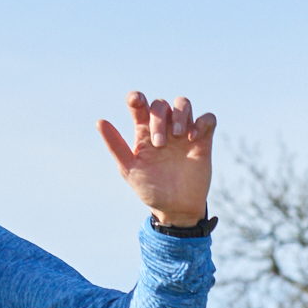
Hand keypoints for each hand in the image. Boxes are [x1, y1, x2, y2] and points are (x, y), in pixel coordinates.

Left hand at [97, 92, 215, 228]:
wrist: (175, 209)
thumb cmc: (151, 190)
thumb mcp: (129, 170)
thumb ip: (116, 146)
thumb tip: (100, 121)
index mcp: (144, 132)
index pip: (139, 105)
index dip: (136, 98)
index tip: (136, 101)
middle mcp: (164, 129)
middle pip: (161, 104)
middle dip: (158, 119)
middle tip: (159, 145)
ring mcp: (184, 133)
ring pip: (183, 104)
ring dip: (180, 114)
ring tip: (179, 135)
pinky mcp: (203, 141)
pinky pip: (208, 119)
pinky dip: (202, 122)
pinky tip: (194, 138)